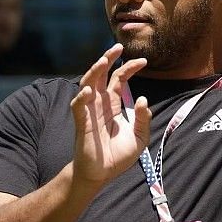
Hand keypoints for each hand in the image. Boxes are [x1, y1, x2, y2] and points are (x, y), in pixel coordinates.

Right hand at [70, 43, 151, 187]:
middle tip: (117, 47)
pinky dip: (82, 97)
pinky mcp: (82, 123)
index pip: (119, 80)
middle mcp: (99, 104)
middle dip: (107, 60)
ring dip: (93, 72)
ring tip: (102, 61)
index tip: (143, 61)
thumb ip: (143, 119)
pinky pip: (78, 107)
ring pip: (87, 84)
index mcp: (113, 104)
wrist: (101, 174)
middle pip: (101, 75)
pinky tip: (89, 91)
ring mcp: (89, 112)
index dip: (129, 68)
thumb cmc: (117, 156)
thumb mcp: (139, 138)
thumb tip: (143, 99)